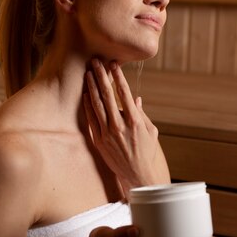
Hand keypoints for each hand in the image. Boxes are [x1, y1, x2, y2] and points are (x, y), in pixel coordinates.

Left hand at [83, 58, 167, 194]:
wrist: (138, 175)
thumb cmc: (147, 152)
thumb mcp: (150, 131)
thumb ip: (141, 114)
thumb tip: (135, 99)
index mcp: (134, 120)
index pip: (124, 93)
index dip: (118, 76)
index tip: (114, 64)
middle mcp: (119, 125)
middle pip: (107, 95)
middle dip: (101, 76)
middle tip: (96, 61)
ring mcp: (107, 133)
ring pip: (96, 105)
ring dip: (91, 87)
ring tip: (88, 73)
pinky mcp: (99, 141)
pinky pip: (91, 119)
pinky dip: (88, 105)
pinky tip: (85, 94)